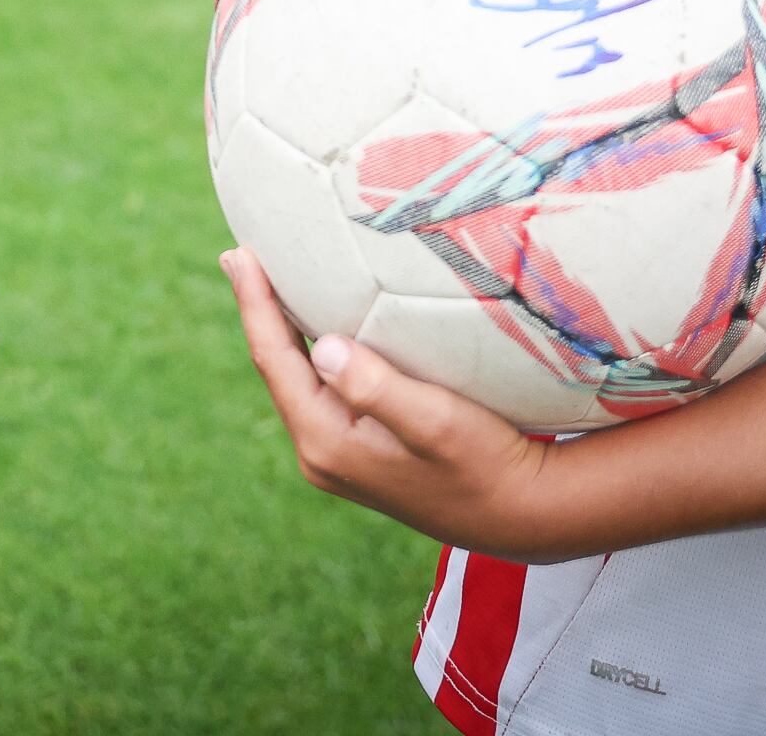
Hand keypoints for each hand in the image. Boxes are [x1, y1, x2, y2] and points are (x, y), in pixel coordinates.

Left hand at [223, 248, 565, 559]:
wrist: (526, 513)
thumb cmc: (488, 462)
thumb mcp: (435, 420)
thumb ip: (375, 386)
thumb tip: (320, 348)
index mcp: (327, 441)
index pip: (275, 360)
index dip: (254, 303)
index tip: (239, 253)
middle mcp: (321, 453)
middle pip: (276, 368)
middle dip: (259, 311)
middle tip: (240, 254)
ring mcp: (339, 456)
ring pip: (296, 379)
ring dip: (281, 330)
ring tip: (264, 282)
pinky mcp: (360, 453)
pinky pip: (318, 390)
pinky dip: (309, 351)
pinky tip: (314, 329)